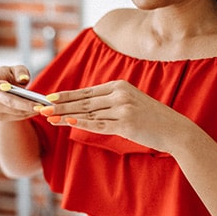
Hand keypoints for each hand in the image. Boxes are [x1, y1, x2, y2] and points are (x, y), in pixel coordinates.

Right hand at [0, 65, 39, 121]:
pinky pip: (17, 116)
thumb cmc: (11, 76)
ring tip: (43, 108)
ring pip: (14, 111)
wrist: (8, 89)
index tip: (7, 86)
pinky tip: (38, 110)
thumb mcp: (16, 69)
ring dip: (29, 110)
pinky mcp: (1, 117)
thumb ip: (20, 71)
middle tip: (39, 105)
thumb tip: (23, 79)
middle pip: (7, 101)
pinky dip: (28, 114)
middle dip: (24, 104)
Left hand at [41, 80, 192, 152]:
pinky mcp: (125, 124)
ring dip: (65, 115)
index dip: (66, 95)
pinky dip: (81, 124)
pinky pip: (98, 125)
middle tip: (41, 107)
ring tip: (48, 117)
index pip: (86, 91)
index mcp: (119, 85)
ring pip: (87, 112)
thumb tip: (83, 105)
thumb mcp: (130, 101)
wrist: (175, 130)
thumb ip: (109, 100)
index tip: (48, 97)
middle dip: (59, 105)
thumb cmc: (150, 118)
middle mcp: (120, 94)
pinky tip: (67, 123)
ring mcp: (123, 108)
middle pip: (83, 100)